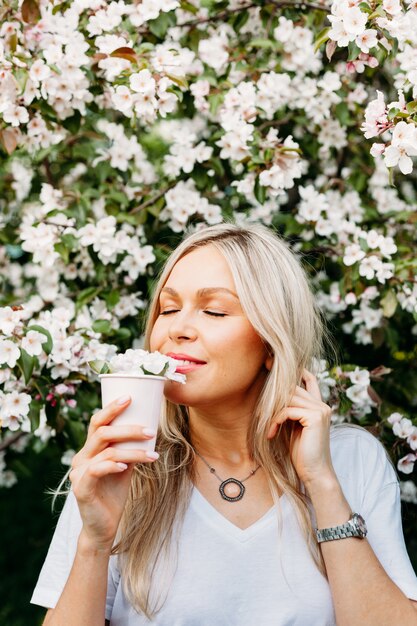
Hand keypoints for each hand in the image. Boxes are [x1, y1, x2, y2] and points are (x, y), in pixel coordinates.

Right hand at [69, 396, 157, 551]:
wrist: (104, 527)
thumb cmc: (114, 493)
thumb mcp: (124, 466)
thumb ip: (128, 448)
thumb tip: (147, 427)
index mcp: (90, 449)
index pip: (97, 422)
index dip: (112, 408)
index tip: (130, 397)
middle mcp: (81, 457)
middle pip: (102, 432)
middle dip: (128, 428)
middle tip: (151, 430)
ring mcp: (79, 472)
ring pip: (106, 451)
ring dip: (133, 450)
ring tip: (152, 454)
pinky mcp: (81, 488)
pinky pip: (97, 470)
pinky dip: (113, 465)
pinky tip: (126, 467)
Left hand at [267, 369, 335, 488]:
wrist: (315, 474)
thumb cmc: (302, 453)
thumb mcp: (293, 427)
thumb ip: (290, 410)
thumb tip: (274, 394)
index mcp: (318, 405)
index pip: (308, 378)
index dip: (294, 369)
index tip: (271, 364)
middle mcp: (322, 404)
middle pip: (292, 387)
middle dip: (273, 396)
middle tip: (259, 409)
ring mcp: (320, 410)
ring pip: (288, 398)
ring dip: (272, 412)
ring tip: (266, 427)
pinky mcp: (315, 417)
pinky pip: (287, 411)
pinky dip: (275, 421)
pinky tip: (271, 434)